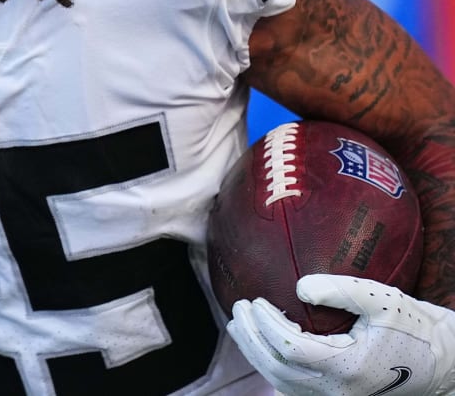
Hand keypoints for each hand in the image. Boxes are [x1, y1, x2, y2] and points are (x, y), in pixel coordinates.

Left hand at [227, 274, 454, 395]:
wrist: (442, 364)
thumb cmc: (415, 329)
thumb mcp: (382, 300)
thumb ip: (341, 290)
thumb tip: (299, 287)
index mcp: (348, 366)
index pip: (290, 348)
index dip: (266, 325)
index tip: (254, 300)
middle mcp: (338, 390)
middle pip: (278, 368)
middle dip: (251, 338)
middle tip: (238, 308)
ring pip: (281, 382)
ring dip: (255, 353)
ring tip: (240, 324)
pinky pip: (294, 388)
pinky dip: (272, 366)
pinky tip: (262, 345)